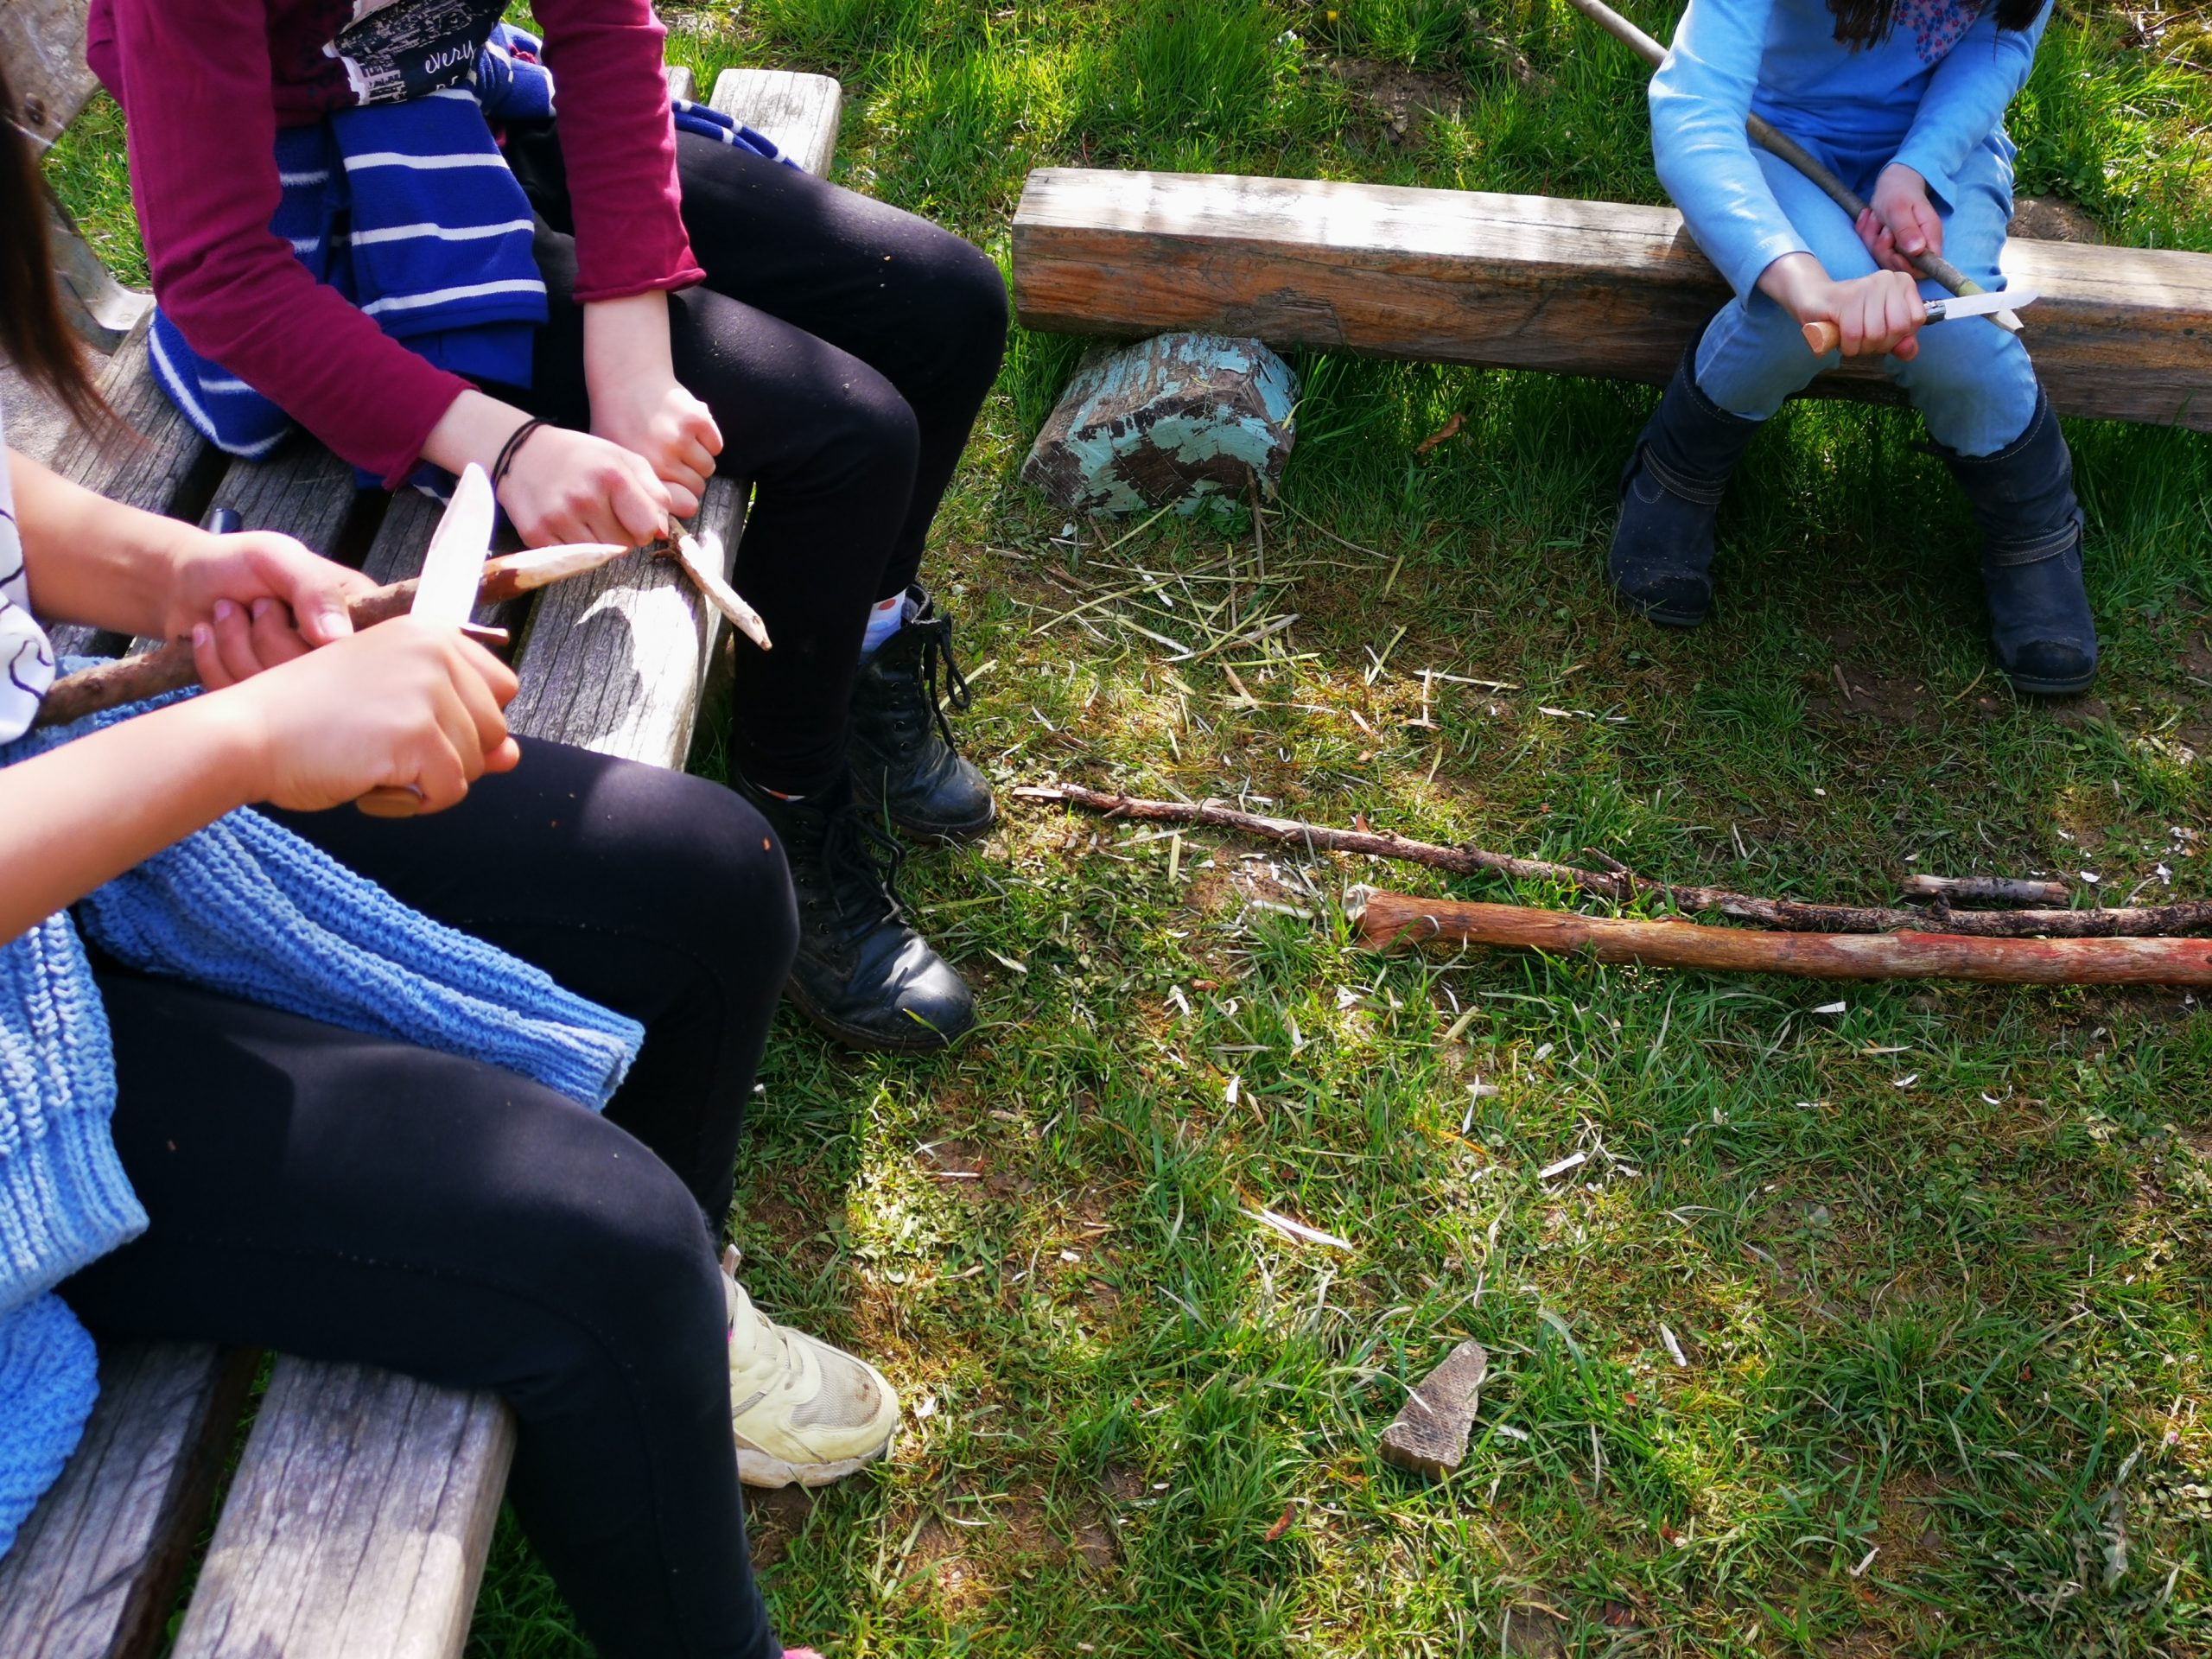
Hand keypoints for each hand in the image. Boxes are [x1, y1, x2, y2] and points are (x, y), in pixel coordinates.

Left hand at [168, 531, 378, 689]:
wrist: (186, 581)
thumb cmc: (238, 562)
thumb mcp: (279, 558)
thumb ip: (316, 590)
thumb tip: (338, 639)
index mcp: (358, 617)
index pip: (362, 652)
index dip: (321, 643)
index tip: (279, 610)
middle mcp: (335, 654)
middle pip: (316, 678)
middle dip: (266, 638)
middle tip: (253, 605)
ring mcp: (300, 682)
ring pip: (276, 693)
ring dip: (235, 646)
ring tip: (226, 613)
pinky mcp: (264, 699)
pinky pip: (243, 697)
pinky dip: (214, 662)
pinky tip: (210, 635)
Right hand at [226, 617, 520, 814]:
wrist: (246, 734)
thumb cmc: (309, 720)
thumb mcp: (392, 710)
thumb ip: (461, 725)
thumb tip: (515, 756)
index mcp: (429, 633)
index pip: (500, 688)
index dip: (466, 723)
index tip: (410, 727)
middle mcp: (435, 651)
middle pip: (495, 729)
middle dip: (450, 755)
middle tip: (383, 748)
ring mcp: (428, 690)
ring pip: (477, 764)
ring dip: (427, 781)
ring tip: (370, 761)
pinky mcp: (418, 733)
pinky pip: (450, 790)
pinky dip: (413, 803)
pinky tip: (370, 784)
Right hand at [497, 423, 672, 548]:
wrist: (523, 453)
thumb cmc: (583, 457)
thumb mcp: (624, 460)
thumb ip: (654, 492)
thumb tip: (661, 531)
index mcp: (611, 476)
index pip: (646, 529)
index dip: (643, 526)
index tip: (632, 516)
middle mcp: (584, 498)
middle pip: (625, 546)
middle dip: (622, 535)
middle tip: (604, 514)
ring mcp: (558, 518)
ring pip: (600, 556)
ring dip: (600, 544)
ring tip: (586, 519)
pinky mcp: (537, 535)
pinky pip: (573, 559)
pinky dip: (575, 548)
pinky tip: (568, 525)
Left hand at [591, 373, 721, 517]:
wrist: (626, 378)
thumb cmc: (620, 424)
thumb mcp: (621, 462)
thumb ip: (643, 492)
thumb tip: (665, 527)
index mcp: (642, 472)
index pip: (685, 506)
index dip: (683, 500)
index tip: (676, 492)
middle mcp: (661, 458)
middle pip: (698, 488)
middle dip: (690, 479)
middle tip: (675, 463)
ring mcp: (680, 437)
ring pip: (709, 468)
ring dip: (698, 459)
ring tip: (679, 445)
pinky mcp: (696, 418)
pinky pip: (716, 445)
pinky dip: (708, 440)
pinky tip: (688, 430)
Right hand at [1760, 255, 1924, 360]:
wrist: (1814, 299)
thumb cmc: (1849, 315)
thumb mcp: (1880, 327)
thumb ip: (1900, 341)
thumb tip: (1909, 351)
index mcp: (1903, 283)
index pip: (1916, 320)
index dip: (1898, 337)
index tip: (1880, 333)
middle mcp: (1887, 279)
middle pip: (1897, 329)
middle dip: (1879, 345)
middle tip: (1863, 339)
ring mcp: (1867, 286)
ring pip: (1875, 334)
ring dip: (1859, 347)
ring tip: (1850, 338)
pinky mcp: (1846, 298)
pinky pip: (1853, 335)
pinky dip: (1846, 345)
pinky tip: (1840, 339)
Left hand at [1857, 164, 1944, 274]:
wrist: (1893, 182)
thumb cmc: (1899, 192)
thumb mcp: (1899, 208)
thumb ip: (1907, 230)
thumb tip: (1917, 251)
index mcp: (1929, 237)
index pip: (1924, 268)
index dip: (1904, 265)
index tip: (1891, 248)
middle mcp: (1919, 246)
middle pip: (1900, 267)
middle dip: (1882, 248)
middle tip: (1882, 227)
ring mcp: (1904, 247)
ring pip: (1883, 258)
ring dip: (1872, 238)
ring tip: (1875, 218)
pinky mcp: (1891, 246)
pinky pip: (1874, 250)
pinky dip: (1867, 235)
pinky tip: (1870, 218)